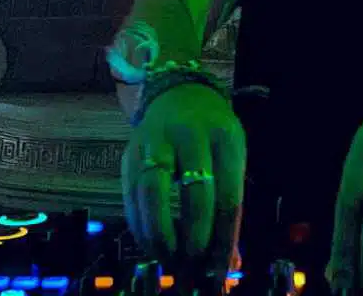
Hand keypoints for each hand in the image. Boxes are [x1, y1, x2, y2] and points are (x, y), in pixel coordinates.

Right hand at [121, 83, 245, 279]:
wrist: (179, 94)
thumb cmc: (212, 134)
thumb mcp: (231, 156)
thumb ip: (229, 205)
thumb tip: (230, 261)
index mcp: (225, 137)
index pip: (229, 194)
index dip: (225, 237)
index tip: (222, 268)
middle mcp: (191, 134)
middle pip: (195, 192)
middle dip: (195, 237)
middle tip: (195, 265)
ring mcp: (157, 141)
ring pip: (155, 191)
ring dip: (161, 234)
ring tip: (169, 260)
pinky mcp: (131, 153)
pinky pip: (132, 194)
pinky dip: (140, 225)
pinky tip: (150, 244)